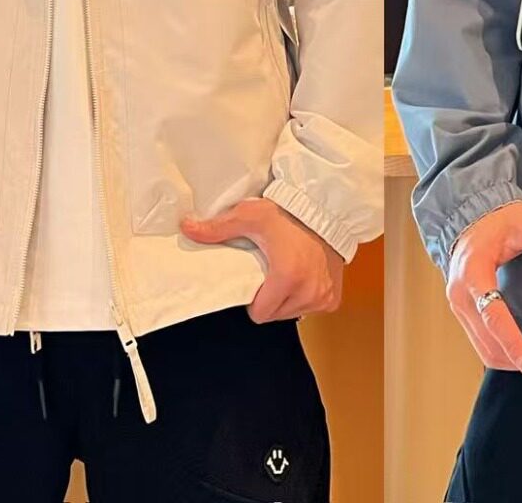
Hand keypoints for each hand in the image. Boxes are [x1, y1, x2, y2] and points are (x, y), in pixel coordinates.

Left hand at [179, 197, 344, 322]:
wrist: (325, 206)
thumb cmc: (290, 212)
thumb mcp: (251, 216)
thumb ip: (219, 228)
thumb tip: (188, 228)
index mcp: (286, 278)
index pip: (260, 314)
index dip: (254, 301)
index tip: (256, 283)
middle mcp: (307, 291)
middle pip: (276, 315)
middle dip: (270, 300)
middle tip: (270, 274)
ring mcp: (323, 296)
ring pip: (294, 313)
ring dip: (288, 300)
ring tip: (288, 273)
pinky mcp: (334, 296)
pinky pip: (314, 308)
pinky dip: (307, 297)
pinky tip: (305, 277)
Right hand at [445, 201, 521, 375]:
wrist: (471, 216)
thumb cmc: (499, 220)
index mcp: (474, 273)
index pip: (493, 315)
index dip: (512, 342)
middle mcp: (460, 295)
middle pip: (489, 341)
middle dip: (520, 358)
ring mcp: (459, 305)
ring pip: (484, 348)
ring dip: (512, 360)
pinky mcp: (464, 311)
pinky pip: (481, 341)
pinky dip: (503, 352)